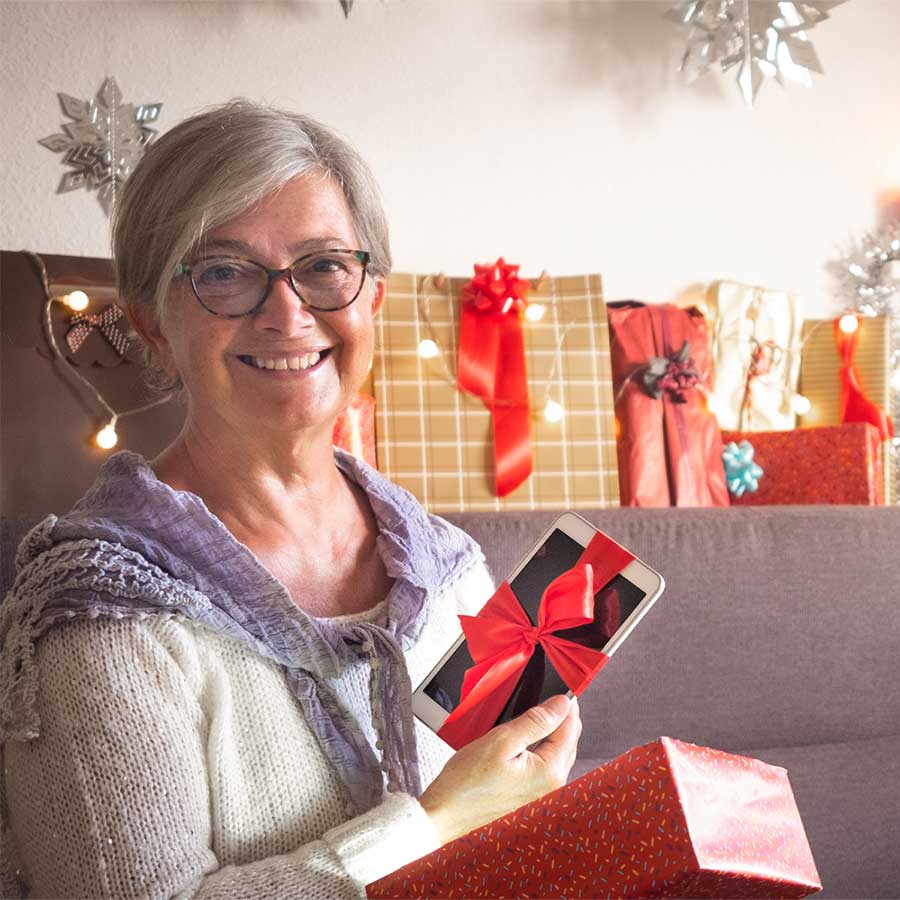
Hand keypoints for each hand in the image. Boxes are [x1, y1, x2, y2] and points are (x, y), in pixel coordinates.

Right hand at [418, 694, 581, 844]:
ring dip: (546, 731)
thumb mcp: (501, 740)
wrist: (446, 813)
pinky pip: (543, 763)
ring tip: (524, 717)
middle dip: (557, 716)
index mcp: (550, 771)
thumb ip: (536, 721)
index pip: (571, 727)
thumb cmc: (467, 783)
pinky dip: (537, 746)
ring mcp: (542, 792)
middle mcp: (552, 785)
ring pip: (556, 750)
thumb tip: (561, 704)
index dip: (564, 703)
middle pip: (567, 739)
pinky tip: (519, 740)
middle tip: (537, 698)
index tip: (556, 685)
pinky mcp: (531, 794)